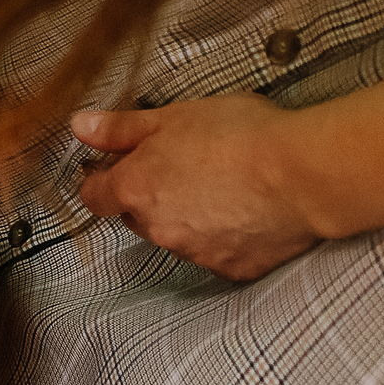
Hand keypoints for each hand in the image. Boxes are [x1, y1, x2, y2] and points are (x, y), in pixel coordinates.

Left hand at [72, 96, 328, 280]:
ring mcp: (195, 253)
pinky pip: (218, 253)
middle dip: (148, 196)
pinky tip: (248, 211)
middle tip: (183, 167)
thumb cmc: (240, 136)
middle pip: (136, 216)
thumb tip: (80, 126)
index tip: (116, 167)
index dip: (102, 180)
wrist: (303, 174)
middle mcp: (158, 228)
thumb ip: (121, 127)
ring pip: (176, 236)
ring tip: (224, 186)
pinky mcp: (233, 268)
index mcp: (135, 189)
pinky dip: (226, 236)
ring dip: (188, 217)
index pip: (94, 197)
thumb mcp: (173, 116)